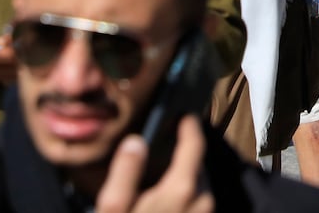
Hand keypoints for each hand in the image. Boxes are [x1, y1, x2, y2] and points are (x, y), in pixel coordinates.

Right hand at [95, 114, 212, 212]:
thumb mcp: (115, 207)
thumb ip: (126, 173)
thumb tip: (135, 141)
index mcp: (183, 189)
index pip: (195, 146)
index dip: (190, 126)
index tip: (185, 115)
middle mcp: (204, 201)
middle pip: (199, 167)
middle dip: (186, 156)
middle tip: (168, 150)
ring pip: (201, 188)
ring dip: (187, 178)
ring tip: (165, 176)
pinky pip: (198, 205)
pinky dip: (188, 197)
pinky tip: (168, 203)